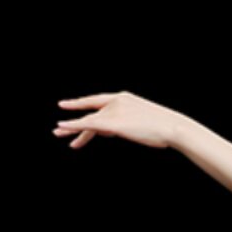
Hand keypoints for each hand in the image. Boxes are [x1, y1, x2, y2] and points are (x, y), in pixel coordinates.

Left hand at [53, 91, 178, 150]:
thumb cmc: (165, 128)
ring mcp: (114, 111)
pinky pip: (88, 124)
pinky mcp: (112, 122)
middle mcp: (116, 101)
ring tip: (58, 133)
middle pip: (91, 113)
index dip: (83, 103)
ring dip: (71, 128)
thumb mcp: (144, 122)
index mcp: (124, 98)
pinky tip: (62, 126)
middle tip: (59, 128)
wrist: (172, 127)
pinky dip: (73, 125)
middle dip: (75, 122)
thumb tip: (115, 131)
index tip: (69, 104)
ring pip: (88, 120)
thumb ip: (128, 123)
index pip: (99, 100)